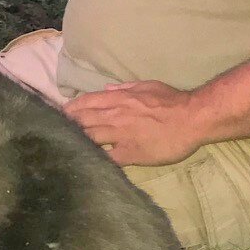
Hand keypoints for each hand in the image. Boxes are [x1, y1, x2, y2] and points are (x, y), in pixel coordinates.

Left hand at [64, 81, 202, 165]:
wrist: (192, 119)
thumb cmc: (172, 100)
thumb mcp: (147, 86)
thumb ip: (125, 88)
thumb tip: (105, 89)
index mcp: (118, 98)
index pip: (85, 103)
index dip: (70, 109)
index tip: (61, 115)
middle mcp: (114, 116)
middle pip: (81, 121)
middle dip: (68, 126)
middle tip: (57, 133)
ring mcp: (120, 136)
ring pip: (89, 139)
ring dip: (77, 142)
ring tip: (66, 148)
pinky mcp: (129, 154)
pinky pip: (106, 158)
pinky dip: (96, 159)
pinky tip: (88, 163)